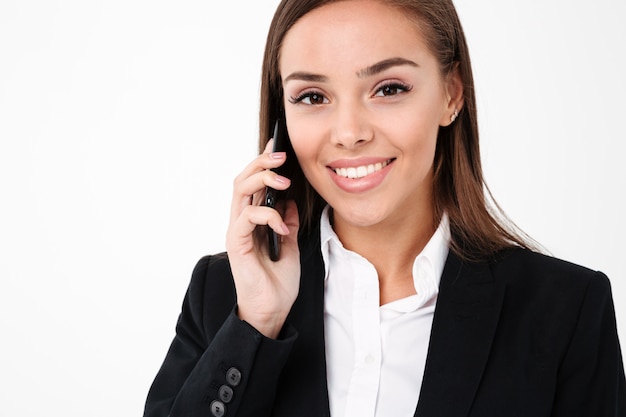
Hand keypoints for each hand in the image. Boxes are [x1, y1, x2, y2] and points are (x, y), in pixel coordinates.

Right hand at [225, 140, 299, 338]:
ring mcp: (238, 231)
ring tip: (284, 179)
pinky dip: (268, 216)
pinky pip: (248, 217)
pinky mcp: (237, 243)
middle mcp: (242, 221)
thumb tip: (288, 200)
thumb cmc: (279, 282)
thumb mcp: (290, 244)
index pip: (254, 183)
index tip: (279, 146)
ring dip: (262, 178)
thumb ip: (286, 221)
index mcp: (254, 220)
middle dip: (262, 162)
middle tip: (282, 155)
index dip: (264, 162)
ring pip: (241, 190)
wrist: (272, 311)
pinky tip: (283, 228)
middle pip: (244, 179)